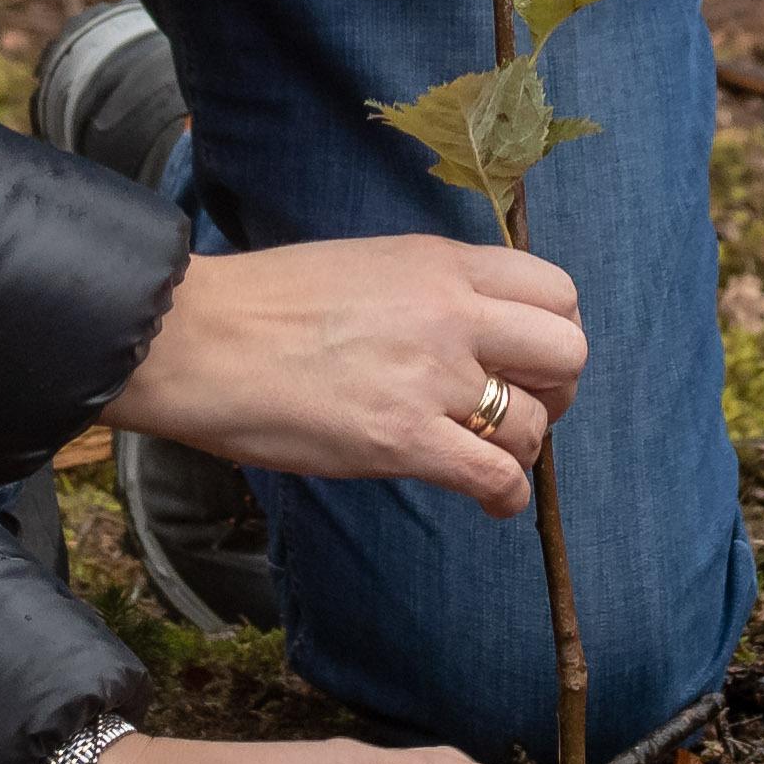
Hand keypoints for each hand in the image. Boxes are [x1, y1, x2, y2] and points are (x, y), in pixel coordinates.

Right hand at [108, 232, 590, 508]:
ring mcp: (432, 377)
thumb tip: (468, 327)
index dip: (552, 332)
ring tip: (486, 458)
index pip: (555, 290)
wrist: (195, 339)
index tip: (525, 359)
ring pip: (537, 423)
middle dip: (556, 390)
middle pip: (568, 352)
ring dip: (521, 450)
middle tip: (518, 409)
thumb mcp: (366, 266)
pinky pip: (498, 477)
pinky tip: (486, 500)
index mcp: (440, 264)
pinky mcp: (404, 439)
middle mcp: (450, 313)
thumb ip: (429, 290)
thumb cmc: (262, 305)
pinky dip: (505, 497)